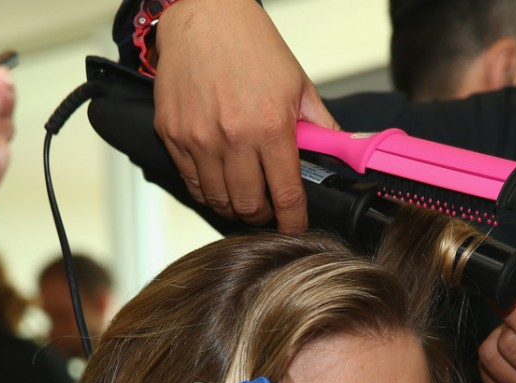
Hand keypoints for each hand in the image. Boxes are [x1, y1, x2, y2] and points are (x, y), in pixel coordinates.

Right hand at [153, 0, 337, 232]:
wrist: (202, 14)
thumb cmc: (250, 44)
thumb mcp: (298, 85)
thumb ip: (320, 128)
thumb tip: (343, 154)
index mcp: (269, 126)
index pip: (286, 196)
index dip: (293, 222)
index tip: (294, 228)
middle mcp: (232, 137)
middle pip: (248, 207)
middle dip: (262, 216)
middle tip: (267, 208)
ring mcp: (198, 138)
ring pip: (218, 201)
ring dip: (234, 206)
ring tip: (243, 194)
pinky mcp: (172, 135)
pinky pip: (191, 183)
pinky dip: (207, 189)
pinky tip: (219, 178)